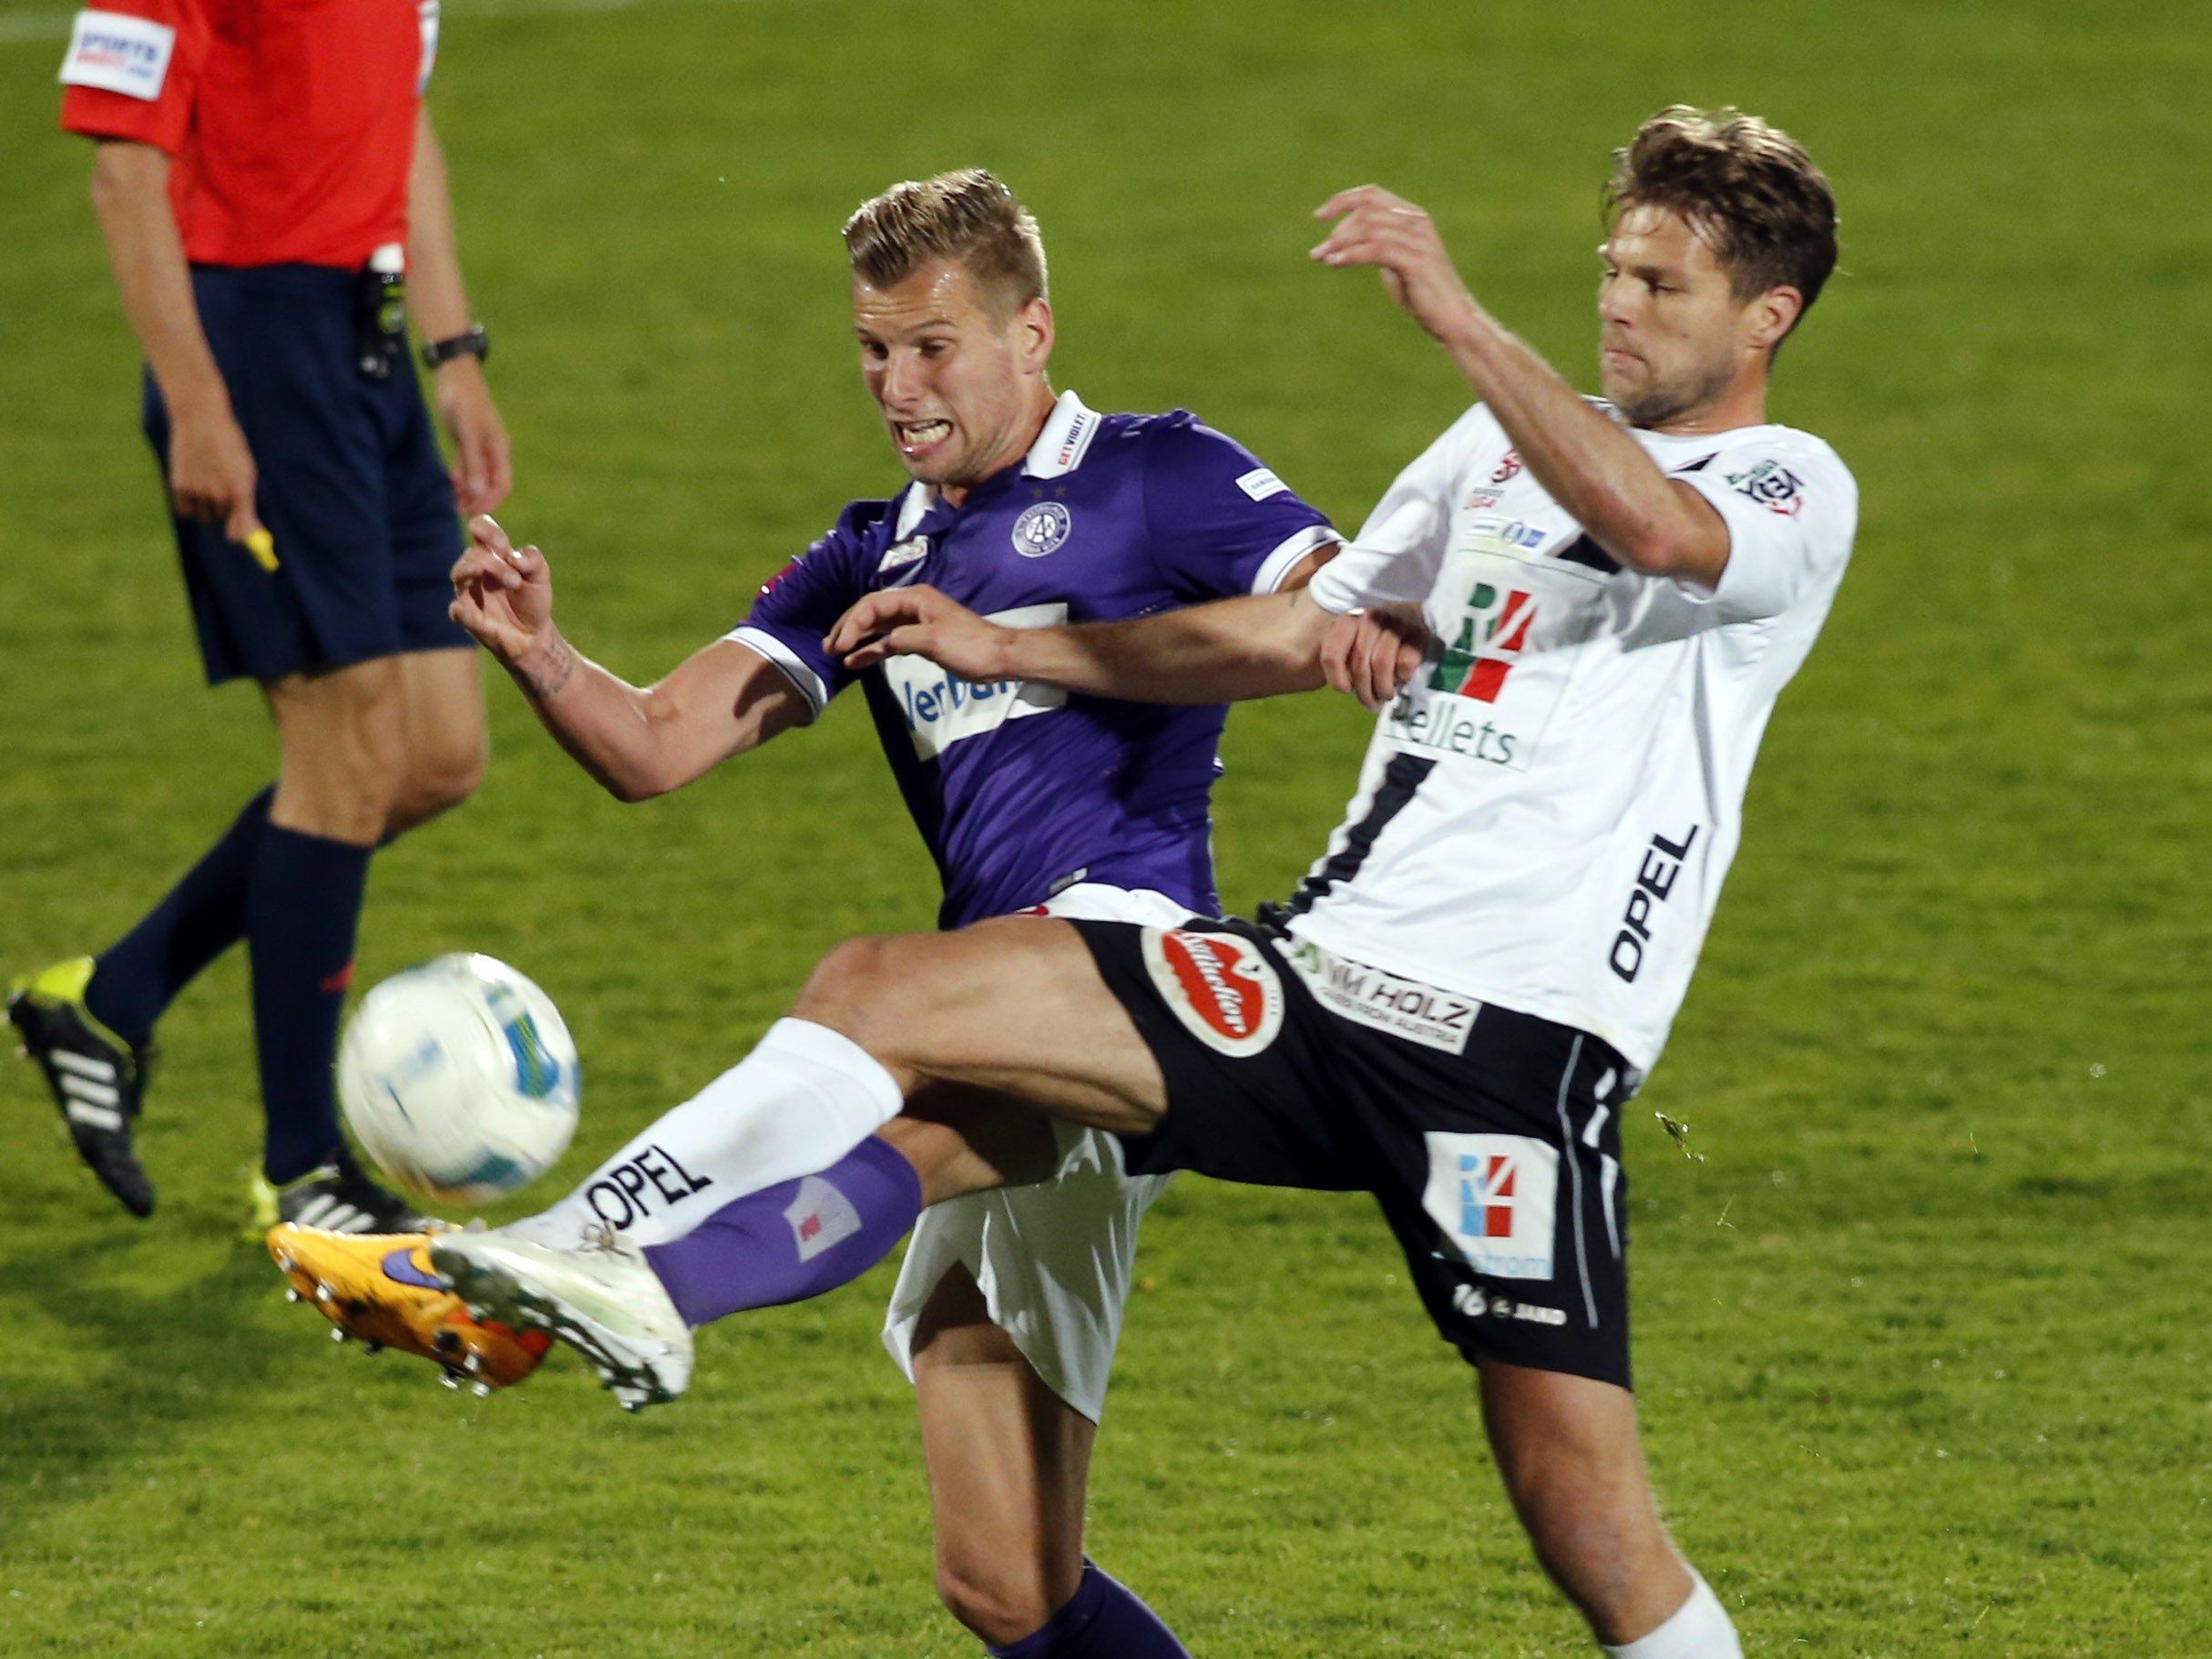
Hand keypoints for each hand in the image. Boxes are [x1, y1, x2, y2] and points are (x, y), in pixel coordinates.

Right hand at [168, 402, 263, 544]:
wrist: (201, 420)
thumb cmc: (228, 446)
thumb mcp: (244, 470)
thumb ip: (245, 502)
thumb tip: (248, 532)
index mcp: (241, 490)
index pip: (242, 530)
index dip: (240, 536)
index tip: (237, 536)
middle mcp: (220, 494)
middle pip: (222, 519)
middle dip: (223, 509)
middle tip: (220, 487)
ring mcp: (199, 491)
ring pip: (203, 516)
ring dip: (205, 506)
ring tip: (206, 480)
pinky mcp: (179, 486)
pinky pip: (185, 510)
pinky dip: (188, 504)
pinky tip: (192, 483)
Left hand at [434, 357, 512, 514]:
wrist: (454, 376)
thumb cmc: (464, 401)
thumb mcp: (468, 432)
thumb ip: (473, 463)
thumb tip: (478, 492)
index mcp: (500, 448)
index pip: (503, 484)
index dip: (491, 501)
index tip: (475, 514)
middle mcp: (493, 450)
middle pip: (491, 484)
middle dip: (478, 500)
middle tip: (460, 513)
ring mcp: (480, 446)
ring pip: (478, 477)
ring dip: (468, 492)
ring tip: (452, 503)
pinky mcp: (466, 441)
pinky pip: (466, 467)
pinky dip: (460, 478)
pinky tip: (450, 485)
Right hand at [449, 513, 552, 664]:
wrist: (534, 635)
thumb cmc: (532, 600)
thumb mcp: (541, 578)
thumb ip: (534, 561)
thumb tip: (514, 557)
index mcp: (493, 554)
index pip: (480, 527)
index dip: (488, 531)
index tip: (504, 546)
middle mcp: (476, 570)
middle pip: (473, 554)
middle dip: (495, 564)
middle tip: (516, 581)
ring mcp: (468, 593)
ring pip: (459, 574)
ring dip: (478, 573)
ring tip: (511, 582)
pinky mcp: (468, 617)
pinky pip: (457, 611)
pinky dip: (462, 610)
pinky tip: (467, 609)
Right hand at [827, 585, 1014, 679]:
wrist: (999, 657)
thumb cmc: (970, 646)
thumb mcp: (935, 641)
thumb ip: (904, 638)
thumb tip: (880, 643)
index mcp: (915, 598)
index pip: (873, 604)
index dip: (852, 623)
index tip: (839, 645)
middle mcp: (911, 605)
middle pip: (871, 612)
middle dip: (848, 628)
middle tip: (828, 647)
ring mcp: (914, 622)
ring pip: (877, 626)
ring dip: (857, 639)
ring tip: (835, 653)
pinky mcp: (919, 638)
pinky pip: (888, 641)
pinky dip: (872, 649)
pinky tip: (857, 661)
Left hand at [1311, 186, 1478, 343]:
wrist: (1452, 318)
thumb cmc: (1423, 293)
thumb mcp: (1396, 262)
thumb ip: (1377, 247)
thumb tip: (1341, 244)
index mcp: (1412, 216)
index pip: (1372, 195)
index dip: (1342, 201)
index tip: (1318, 217)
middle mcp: (1416, 222)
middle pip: (1366, 211)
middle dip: (1337, 230)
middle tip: (1318, 253)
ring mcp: (1418, 240)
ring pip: (1369, 228)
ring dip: (1340, 243)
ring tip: (1322, 258)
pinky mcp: (1416, 261)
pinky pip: (1376, 249)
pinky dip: (1351, 254)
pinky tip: (1334, 263)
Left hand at [1320, 605, 1430, 711]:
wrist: (1416, 626)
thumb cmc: (1376, 646)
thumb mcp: (1352, 652)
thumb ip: (1339, 662)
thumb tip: (1344, 686)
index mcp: (1348, 622)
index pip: (1332, 655)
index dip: (1337, 679)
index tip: (1346, 690)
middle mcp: (1371, 618)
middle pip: (1359, 663)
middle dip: (1365, 691)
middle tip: (1372, 703)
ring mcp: (1395, 622)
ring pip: (1381, 662)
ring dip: (1383, 687)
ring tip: (1386, 695)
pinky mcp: (1419, 633)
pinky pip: (1405, 661)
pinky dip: (1402, 676)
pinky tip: (1402, 679)